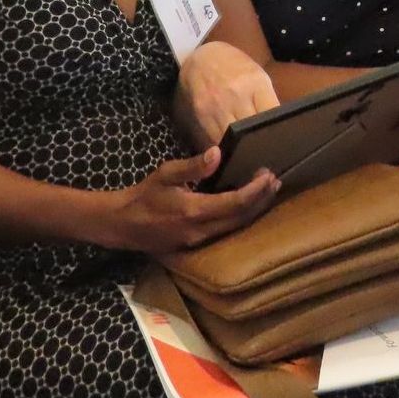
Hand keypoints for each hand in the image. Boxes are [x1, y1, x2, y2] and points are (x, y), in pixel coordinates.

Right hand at [109, 147, 279, 252]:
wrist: (123, 225)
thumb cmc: (144, 196)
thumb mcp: (165, 174)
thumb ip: (192, 166)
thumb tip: (217, 153)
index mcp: (195, 211)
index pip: (235, 203)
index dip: (255, 190)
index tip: (267, 175)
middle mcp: (202, 230)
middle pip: (242, 218)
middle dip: (261, 200)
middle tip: (274, 181)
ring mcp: (200, 241)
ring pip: (236, 227)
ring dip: (254, 210)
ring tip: (267, 192)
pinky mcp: (197, 244)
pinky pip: (226, 231)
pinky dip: (240, 217)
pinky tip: (246, 206)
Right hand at [178, 41, 278, 150]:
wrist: (202, 58)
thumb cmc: (235, 67)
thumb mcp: (257, 76)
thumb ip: (268, 100)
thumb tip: (279, 128)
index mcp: (256, 83)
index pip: (271, 115)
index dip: (277, 132)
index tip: (280, 142)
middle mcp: (237, 94)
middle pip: (252, 131)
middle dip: (259, 144)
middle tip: (265, 155)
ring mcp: (218, 105)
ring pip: (233, 140)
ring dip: (240, 150)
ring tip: (248, 156)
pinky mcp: (202, 114)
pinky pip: (216, 139)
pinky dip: (224, 147)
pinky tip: (230, 150)